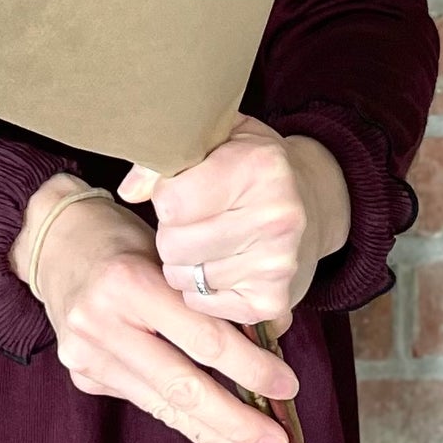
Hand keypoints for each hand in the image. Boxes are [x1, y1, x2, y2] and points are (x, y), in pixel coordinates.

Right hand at [10, 174, 299, 442]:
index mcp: (128, 282)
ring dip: (214, 437)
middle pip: (183, 386)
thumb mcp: (168, 252)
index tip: (288, 387)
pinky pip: (144, 401)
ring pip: (163, 406)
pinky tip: (213, 438)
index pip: (202, 337)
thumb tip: (273, 337)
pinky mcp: (82, 375)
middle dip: (236, 421)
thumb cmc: (124, 240)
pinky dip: (182, 419)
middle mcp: (101, 322)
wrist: (55, 243)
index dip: (250, 367)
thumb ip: (208, 296)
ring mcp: (86, 354)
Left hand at [118, 116, 350, 334]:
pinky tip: (219, 264)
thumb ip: (167, 155)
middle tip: (192, 219)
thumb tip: (131, 191)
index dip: (165, 196)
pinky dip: (200, 290)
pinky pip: (202, 304)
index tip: (180, 188)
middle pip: (174, 244)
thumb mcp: (214, 138)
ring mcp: (277, 263)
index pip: (172, 200)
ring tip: (205, 241)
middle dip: (171, 232)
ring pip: (184, 277)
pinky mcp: (271, 300)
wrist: (311, 201)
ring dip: (183, 262)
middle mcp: (276, 215)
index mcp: (259, 165)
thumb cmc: (248, 164)